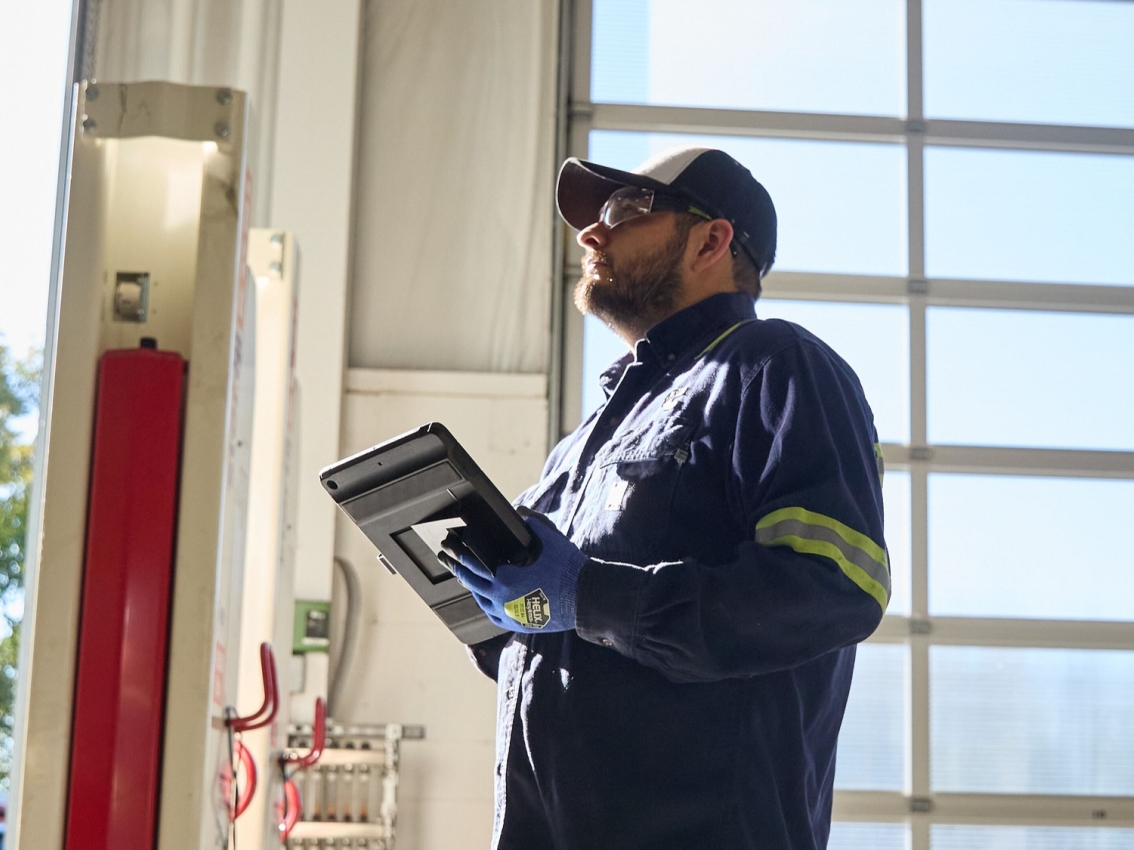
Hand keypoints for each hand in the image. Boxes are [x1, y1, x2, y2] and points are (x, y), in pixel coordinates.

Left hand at [440, 512, 585, 632]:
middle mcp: (502, 599)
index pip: (472, 565)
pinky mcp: (520, 625)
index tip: (448, 548)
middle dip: (457, 569)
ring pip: (481, 602)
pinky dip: (487, 606)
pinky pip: (494, 617)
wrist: (586, 598)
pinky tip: (486, 599)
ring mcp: (510, 615)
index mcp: (504, 578)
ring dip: (472, 588)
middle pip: (471, 583)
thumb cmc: (568, 569)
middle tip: (447, 559)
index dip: (458, 554)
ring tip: (466, 577)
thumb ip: (532, 523)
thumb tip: (521, 513)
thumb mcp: (550, 539)